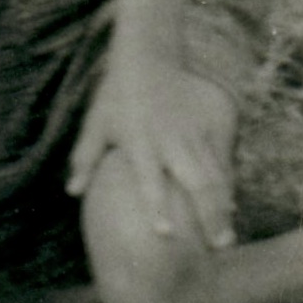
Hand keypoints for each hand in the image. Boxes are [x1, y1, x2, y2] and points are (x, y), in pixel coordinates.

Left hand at [67, 51, 234, 249]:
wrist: (149, 53)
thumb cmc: (117, 96)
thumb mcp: (97, 123)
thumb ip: (86, 157)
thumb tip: (72, 192)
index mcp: (140, 141)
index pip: (149, 179)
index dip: (156, 207)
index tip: (165, 235)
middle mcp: (172, 137)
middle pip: (197, 182)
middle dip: (210, 217)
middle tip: (218, 249)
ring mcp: (199, 127)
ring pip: (218, 173)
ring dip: (223, 206)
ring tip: (227, 239)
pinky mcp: (219, 116)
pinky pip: (226, 154)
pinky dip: (229, 180)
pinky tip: (231, 203)